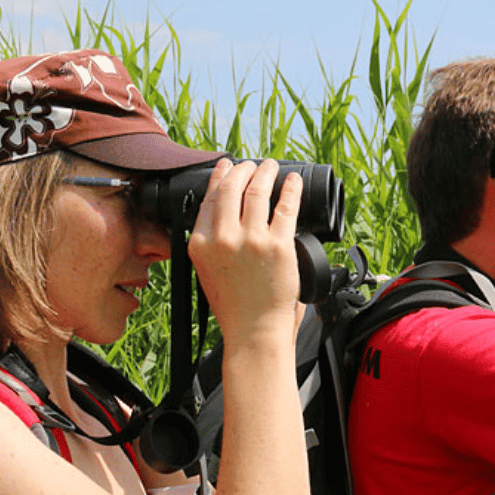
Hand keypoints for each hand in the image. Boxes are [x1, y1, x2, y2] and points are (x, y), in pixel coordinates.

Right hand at [187, 159, 301, 345]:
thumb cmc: (235, 305)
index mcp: (200, 244)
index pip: (209, 198)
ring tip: (272, 167)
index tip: (228, 167)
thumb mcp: (207, 271)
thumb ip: (211, 243)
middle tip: (253, 165)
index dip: (220, 176)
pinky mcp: (279, 246)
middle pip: (231, 188)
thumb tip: (223, 215)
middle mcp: (223, 238)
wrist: (254, 330)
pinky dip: (291, 189)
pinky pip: (286, 207)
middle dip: (243, 169)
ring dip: (266, 172)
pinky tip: (294, 181)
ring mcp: (252, 241)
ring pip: (258, 190)